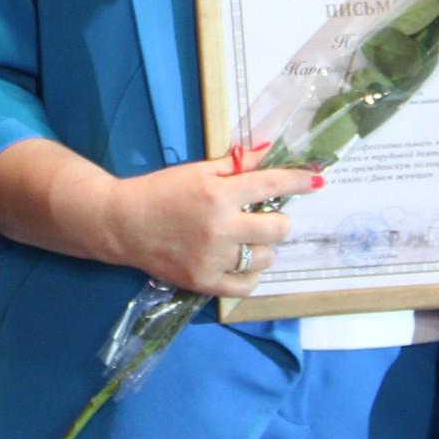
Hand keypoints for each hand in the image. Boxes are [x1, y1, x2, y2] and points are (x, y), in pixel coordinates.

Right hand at [101, 161, 317, 298]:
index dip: (299, 180)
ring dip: (261, 247)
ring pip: (265, 258)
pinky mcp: (204, 282)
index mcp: (217, 193)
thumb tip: (269, 153)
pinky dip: (249, 274)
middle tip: (263, 218)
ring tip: (244, 240)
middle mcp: (220, 227)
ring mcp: (213, 258)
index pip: (271, 184)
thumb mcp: (197, 171)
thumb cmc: (160, 191)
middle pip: (279, 228)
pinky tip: (239, 262)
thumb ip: (235, 166)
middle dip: (278, 220)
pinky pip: (247, 285)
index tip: (316, 180)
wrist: (122, 223)